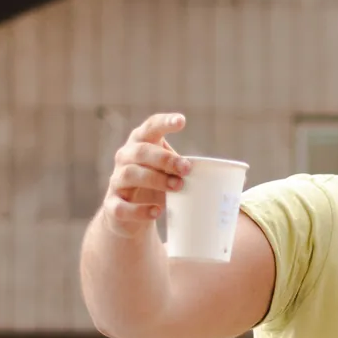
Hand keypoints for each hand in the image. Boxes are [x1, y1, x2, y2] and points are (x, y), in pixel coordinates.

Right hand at [100, 113, 192, 237]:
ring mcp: (116, 182)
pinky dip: (139, 210)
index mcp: (141, 144)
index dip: (164, 122)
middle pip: (140, 151)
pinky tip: (157, 212)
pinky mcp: (113, 206)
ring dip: (156, 179)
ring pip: (130, 174)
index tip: (181, 121)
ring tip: (178, 187)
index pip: (150, 127)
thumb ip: (188, 171)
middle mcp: (125, 158)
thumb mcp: (171, 173)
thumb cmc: (157, 186)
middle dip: (165, 158)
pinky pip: (122, 207)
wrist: (130, 216)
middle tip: (186, 169)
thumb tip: (224, 183)